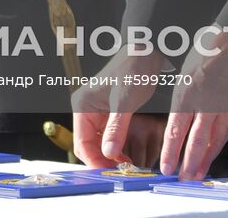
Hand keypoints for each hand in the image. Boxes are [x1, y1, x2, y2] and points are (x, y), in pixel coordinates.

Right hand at [71, 51, 164, 168]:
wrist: (145, 53)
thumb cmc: (133, 70)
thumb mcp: (125, 101)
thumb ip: (116, 128)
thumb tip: (108, 152)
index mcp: (82, 105)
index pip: (82, 142)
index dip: (95, 160)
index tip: (110, 173)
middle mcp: (85, 110)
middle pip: (87, 145)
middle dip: (102, 160)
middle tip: (121, 172)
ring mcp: (96, 113)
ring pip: (97, 144)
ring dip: (110, 156)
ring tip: (127, 166)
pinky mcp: (107, 115)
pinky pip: (107, 137)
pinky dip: (116, 148)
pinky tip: (127, 155)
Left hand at [159, 39, 227, 180]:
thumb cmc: (208, 50)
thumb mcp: (185, 70)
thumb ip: (181, 96)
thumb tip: (174, 119)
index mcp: (187, 92)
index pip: (176, 130)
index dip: (170, 152)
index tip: (166, 167)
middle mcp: (205, 103)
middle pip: (195, 141)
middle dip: (187, 163)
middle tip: (181, 180)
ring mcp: (225, 108)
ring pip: (213, 141)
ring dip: (204, 161)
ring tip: (197, 176)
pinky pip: (227, 133)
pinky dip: (219, 147)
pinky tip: (213, 158)